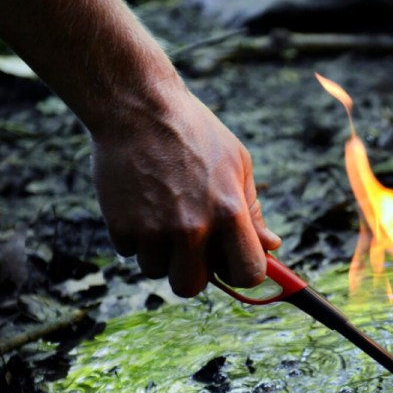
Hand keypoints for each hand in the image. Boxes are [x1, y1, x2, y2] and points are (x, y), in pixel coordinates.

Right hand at [90, 78, 280, 296]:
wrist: (137, 106)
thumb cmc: (194, 132)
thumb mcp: (236, 164)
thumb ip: (252, 211)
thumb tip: (270, 245)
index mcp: (228, 212)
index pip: (248, 275)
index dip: (242, 274)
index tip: (233, 263)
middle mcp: (193, 227)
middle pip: (192, 286)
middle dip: (192, 271)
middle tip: (190, 245)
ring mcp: (154, 229)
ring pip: (157, 272)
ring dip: (160, 252)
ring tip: (161, 213)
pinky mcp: (121, 225)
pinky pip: (130, 253)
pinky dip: (134, 236)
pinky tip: (139, 203)